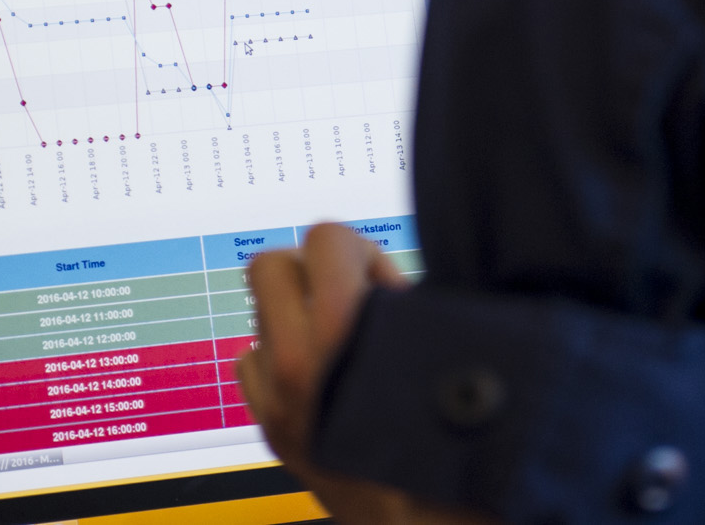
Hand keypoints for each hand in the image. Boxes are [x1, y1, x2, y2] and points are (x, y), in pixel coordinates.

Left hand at [238, 225, 493, 524]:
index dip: (362, 251)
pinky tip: (327, 379)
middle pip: (269, 267)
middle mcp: (296, 368)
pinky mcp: (272, 433)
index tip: (381, 280)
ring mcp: (277, 404)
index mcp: (343, 338)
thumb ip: (412, 308)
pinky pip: (253, 365)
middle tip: (349, 296)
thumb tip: (389, 278)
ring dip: (297, 317)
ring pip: (258, 318)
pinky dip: (281, 360)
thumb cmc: (451, 463)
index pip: (326, 241)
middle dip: (310, 271)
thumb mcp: (448, 361)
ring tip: (346, 344)